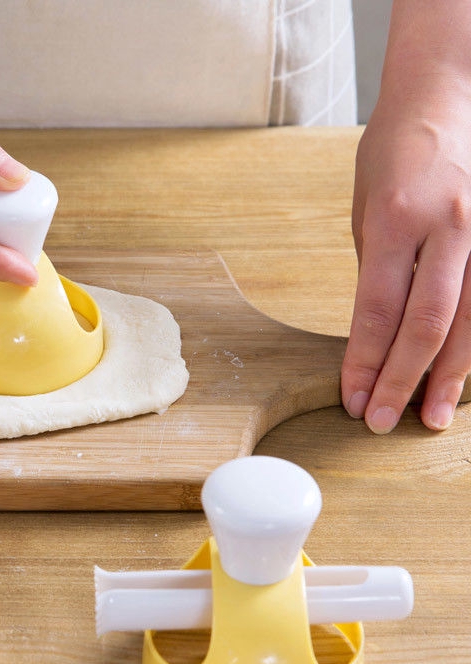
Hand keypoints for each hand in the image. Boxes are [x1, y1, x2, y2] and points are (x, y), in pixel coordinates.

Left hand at [341, 0, 470, 432]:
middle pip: (426, 325)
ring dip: (449, 376)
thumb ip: (376, 271)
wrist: (447, 95)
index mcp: (398, 221)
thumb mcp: (365, 210)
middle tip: (382, 421)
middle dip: (402, 380)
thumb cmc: (395, 152)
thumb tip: (374, 333)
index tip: (352, 397)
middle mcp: (449, 228)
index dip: (364, 363)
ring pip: (470, 321)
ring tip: (431, 416)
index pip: (377, 312)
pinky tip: (461, 375)